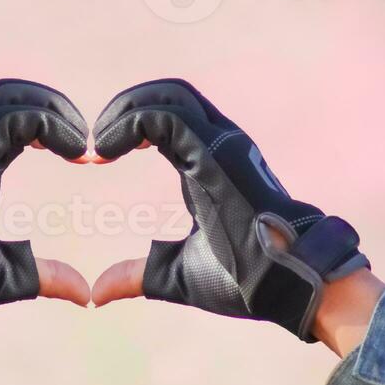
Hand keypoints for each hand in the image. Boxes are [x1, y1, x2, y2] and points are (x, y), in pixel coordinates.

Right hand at [0, 80, 89, 342]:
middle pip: (14, 93)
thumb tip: (83, 294)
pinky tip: (71, 151)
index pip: (15, 114)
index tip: (82, 156)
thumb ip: (44, 274)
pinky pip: (13, 116)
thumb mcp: (4, 272)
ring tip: (79, 144)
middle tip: (83, 142)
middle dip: (56, 106)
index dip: (53, 125)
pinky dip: (49, 123)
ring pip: (12, 94)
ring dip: (55, 110)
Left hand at [91, 79, 368, 340]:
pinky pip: (167, 117)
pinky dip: (131, 124)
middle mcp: (218, 142)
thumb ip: (139, 274)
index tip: (99, 156)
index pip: (167, 113)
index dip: (128, 124)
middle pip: (168, 92)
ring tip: (101, 144)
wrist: (287, 287)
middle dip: (125, 106)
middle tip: (96, 141)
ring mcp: (222, 143)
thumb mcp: (179, 272)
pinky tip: (109, 151)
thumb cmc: (247, 279)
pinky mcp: (218, 153)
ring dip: (126, 109)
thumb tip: (100, 293)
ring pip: (170, 94)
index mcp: (208, 160)